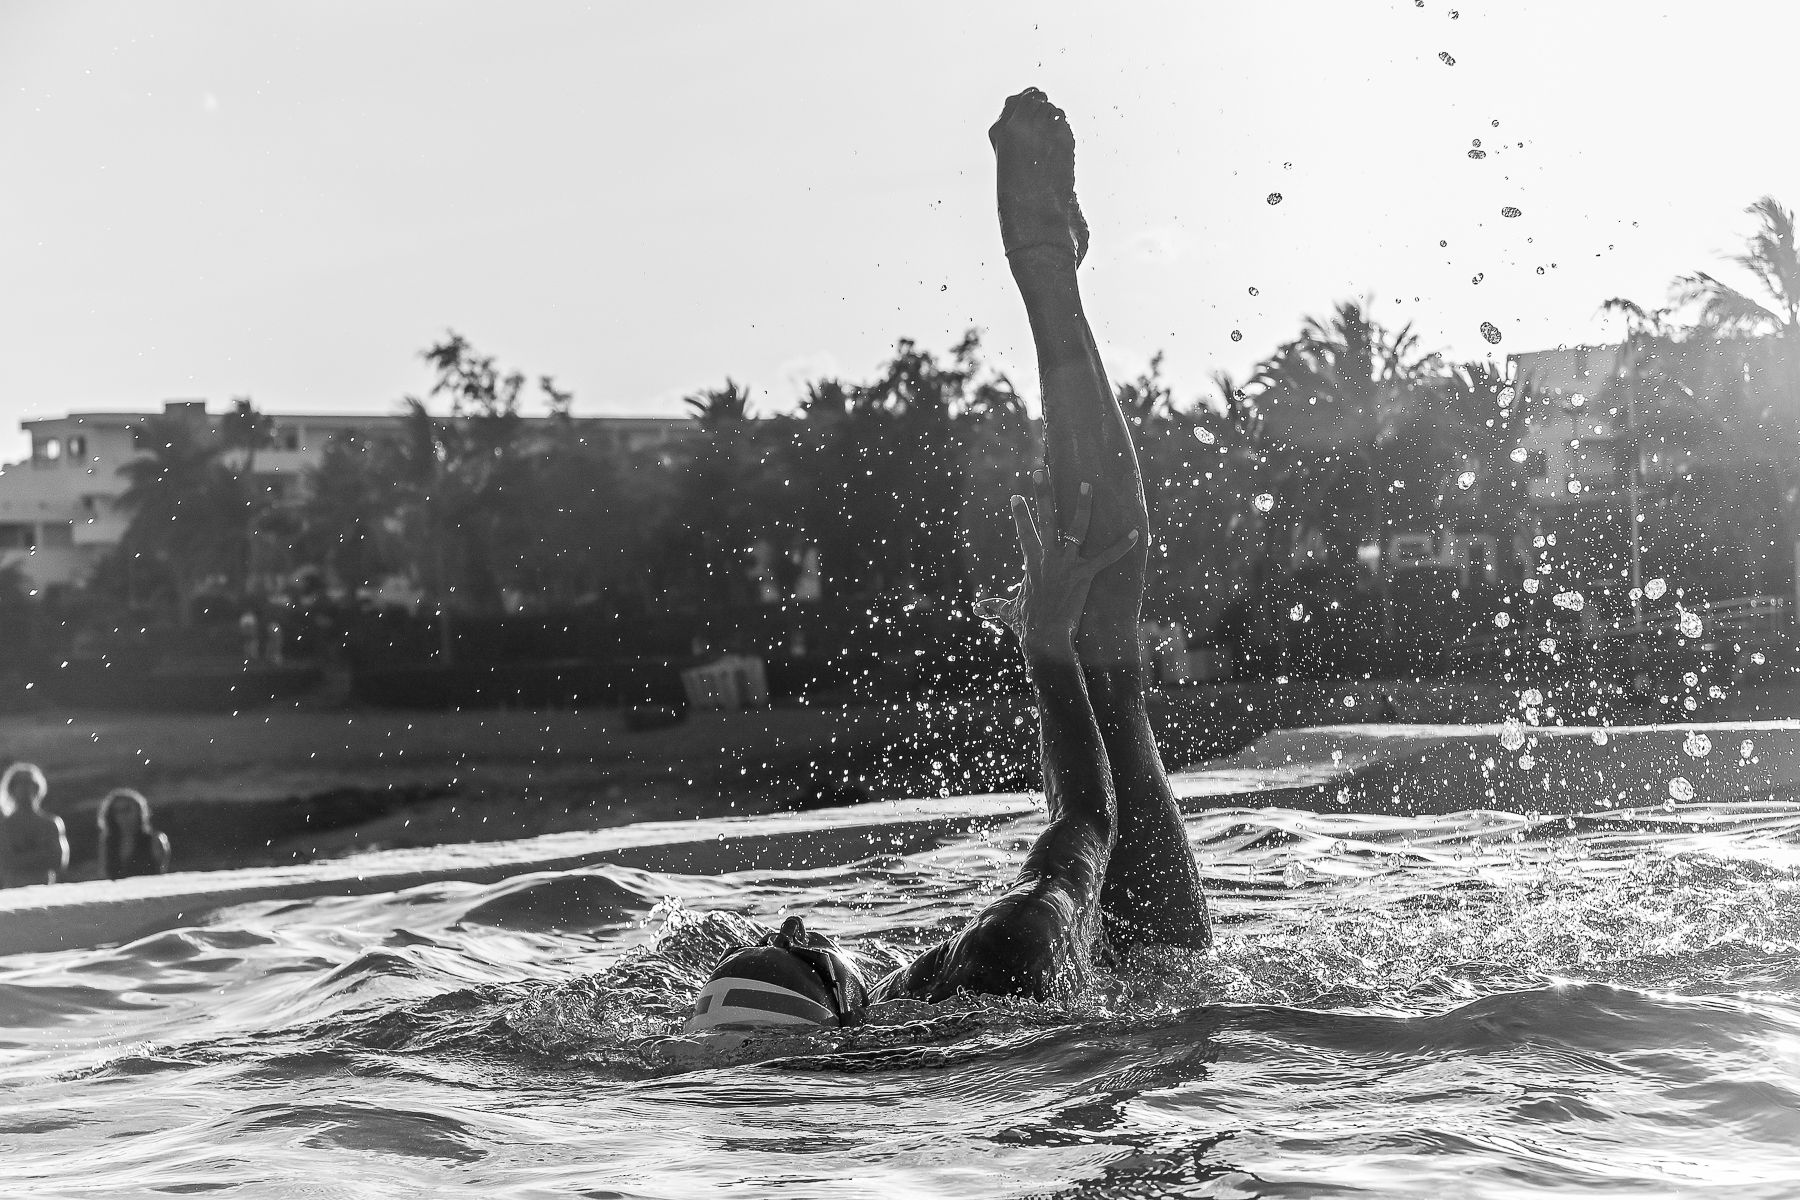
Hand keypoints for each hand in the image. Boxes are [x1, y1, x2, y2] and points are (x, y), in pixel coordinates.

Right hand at [1007, 470, 1137, 654]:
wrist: (1044, 638)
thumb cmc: (1026, 626)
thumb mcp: (1007, 612)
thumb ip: (994, 606)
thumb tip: (977, 608)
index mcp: (1032, 563)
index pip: (1024, 532)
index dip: (1020, 514)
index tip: (1016, 496)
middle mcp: (1049, 557)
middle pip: (1046, 518)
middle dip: (1043, 493)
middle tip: (1041, 471)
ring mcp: (1067, 565)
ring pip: (1076, 528)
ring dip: (1082, 505)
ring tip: (1086, 484)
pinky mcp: (1085, 576)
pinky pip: (1106, 558)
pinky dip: (1122, 546)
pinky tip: (1136, 533)